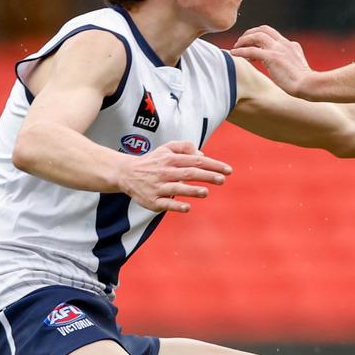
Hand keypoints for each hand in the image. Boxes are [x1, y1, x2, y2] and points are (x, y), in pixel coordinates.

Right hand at [117, 140, 231, 212]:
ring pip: (177, 188)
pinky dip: (176, 205)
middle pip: (189, 173)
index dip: (213, 165)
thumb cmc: (152, 161)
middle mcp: (165, 172)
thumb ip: (184, 147)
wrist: (126, 173)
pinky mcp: (152, 201)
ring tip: (206, 192)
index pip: (196, 160)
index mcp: (170, 159)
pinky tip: (188, 207)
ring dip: (192, 190)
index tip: (228, 170)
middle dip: (207, 176)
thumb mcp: (166, 148)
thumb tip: (203, 155)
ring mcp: (158, 187)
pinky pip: (166, 204)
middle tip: (222, 180)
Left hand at [232, 25, 315, 98]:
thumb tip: (284, 63)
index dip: (259, 37)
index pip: (272, 34)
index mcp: (290, 45)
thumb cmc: (305, 81)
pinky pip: (251, 50)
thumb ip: (290, 59)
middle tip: (240, 42)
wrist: (309, 85)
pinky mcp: (272, 57)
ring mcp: (278, 49)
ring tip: (236, 48)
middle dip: (250, 33)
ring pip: (256, 36)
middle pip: (263, 29)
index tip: (252, 45)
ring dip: (243, 40)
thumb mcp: (298, 65)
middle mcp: (284, 43)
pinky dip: (240, 51)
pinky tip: (234, 54)